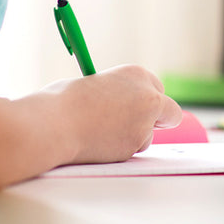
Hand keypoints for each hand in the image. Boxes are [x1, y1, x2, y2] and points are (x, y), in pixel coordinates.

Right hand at [41, 65, 181, 164]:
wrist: (54, 122)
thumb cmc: (64, 101)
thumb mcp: (95, 85)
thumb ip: (116, 95)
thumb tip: (120, 107)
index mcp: (136, 73)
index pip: (156, 88)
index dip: (146, 100)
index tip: (136, 107)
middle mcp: (148, 95)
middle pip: (169, 112)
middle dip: (156, 120)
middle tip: (136, 126)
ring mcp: (144, 122)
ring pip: (149, 136)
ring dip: (134, 137)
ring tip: (102, 134)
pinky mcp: (135, 146)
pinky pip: (132, 151)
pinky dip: (119, 150)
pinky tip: (98, 144)